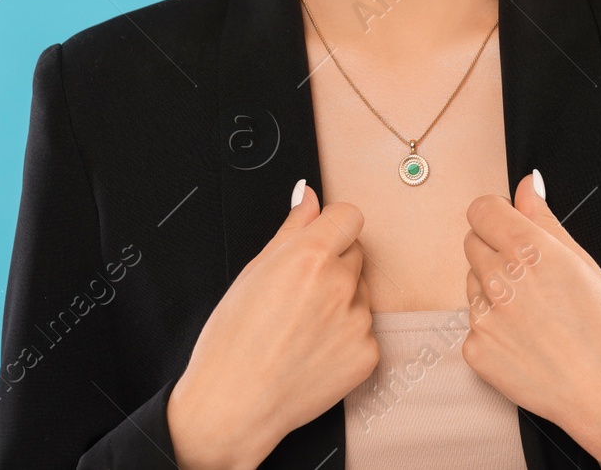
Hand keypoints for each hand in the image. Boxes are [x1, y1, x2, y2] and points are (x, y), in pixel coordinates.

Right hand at [168, 180, 377, 468]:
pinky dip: (345, 337)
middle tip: (299, 294)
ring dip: (341, 301)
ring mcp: (358, 321)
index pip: (349, 216)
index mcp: (310, 256)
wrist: (234, 406)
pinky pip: (364, 330)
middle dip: (334, 265)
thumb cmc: (232, 342)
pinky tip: (314, 351)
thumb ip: (291, 229)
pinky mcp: (368, 354)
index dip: (332, 228)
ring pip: (360, 293)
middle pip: (355, 254)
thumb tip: (309, 195)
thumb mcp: (253, 272)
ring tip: (302, 328)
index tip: (320, 241)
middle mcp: (340, 284)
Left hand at [461, 172, 600, 469]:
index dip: (497, 216)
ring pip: (472, 283)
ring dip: (492, 290)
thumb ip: (545, 219)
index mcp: (530, 251)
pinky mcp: (475, 350)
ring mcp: (484, 317)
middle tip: (531, 278)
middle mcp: (501, 280)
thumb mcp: (583, 263)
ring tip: (533, 314)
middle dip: (495, 251)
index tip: (509, 226)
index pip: (481, 210)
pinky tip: (525, 341)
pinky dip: (493, 329)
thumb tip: (527, 185)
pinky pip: (473, 324)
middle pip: (472, 243)